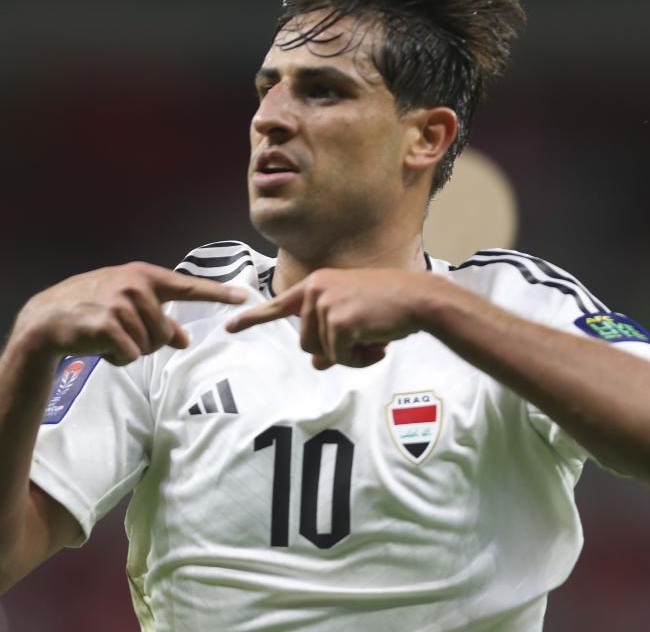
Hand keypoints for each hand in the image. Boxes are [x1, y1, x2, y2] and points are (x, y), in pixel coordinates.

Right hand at [12, 262, 246, 365]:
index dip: (218, 293)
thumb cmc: (91, 308)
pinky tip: (101, 347)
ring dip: (130, 350)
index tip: (244, 297)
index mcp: (143, 275)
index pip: (188, 286)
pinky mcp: (106, 325)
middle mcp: (134, 285)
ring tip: (107, 336)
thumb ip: (158, 318)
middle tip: (122, 333)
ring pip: (149, 346)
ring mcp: (119, 303)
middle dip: (147, 341)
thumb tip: (183, 340)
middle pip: (166, 332)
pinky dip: (118, 358)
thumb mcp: (127, 306)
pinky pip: (130, 354)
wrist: (47, 318)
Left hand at [226, 268, 434, 369]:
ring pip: (322, 353)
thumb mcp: (355, 320)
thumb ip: (330, 337)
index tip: (229, 328)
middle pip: (305, 343)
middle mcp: (315, 290)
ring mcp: (325, 304)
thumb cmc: (391, 307)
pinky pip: (339, 358)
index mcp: (317, 284)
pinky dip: (359, 360)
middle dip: (333, 352)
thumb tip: (316, 364)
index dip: (253, 318)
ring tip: (373, 340)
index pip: (279, 304)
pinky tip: (377, 344)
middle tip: (364, 342)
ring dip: (348, 357)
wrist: (420, 299)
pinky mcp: (339, 321)